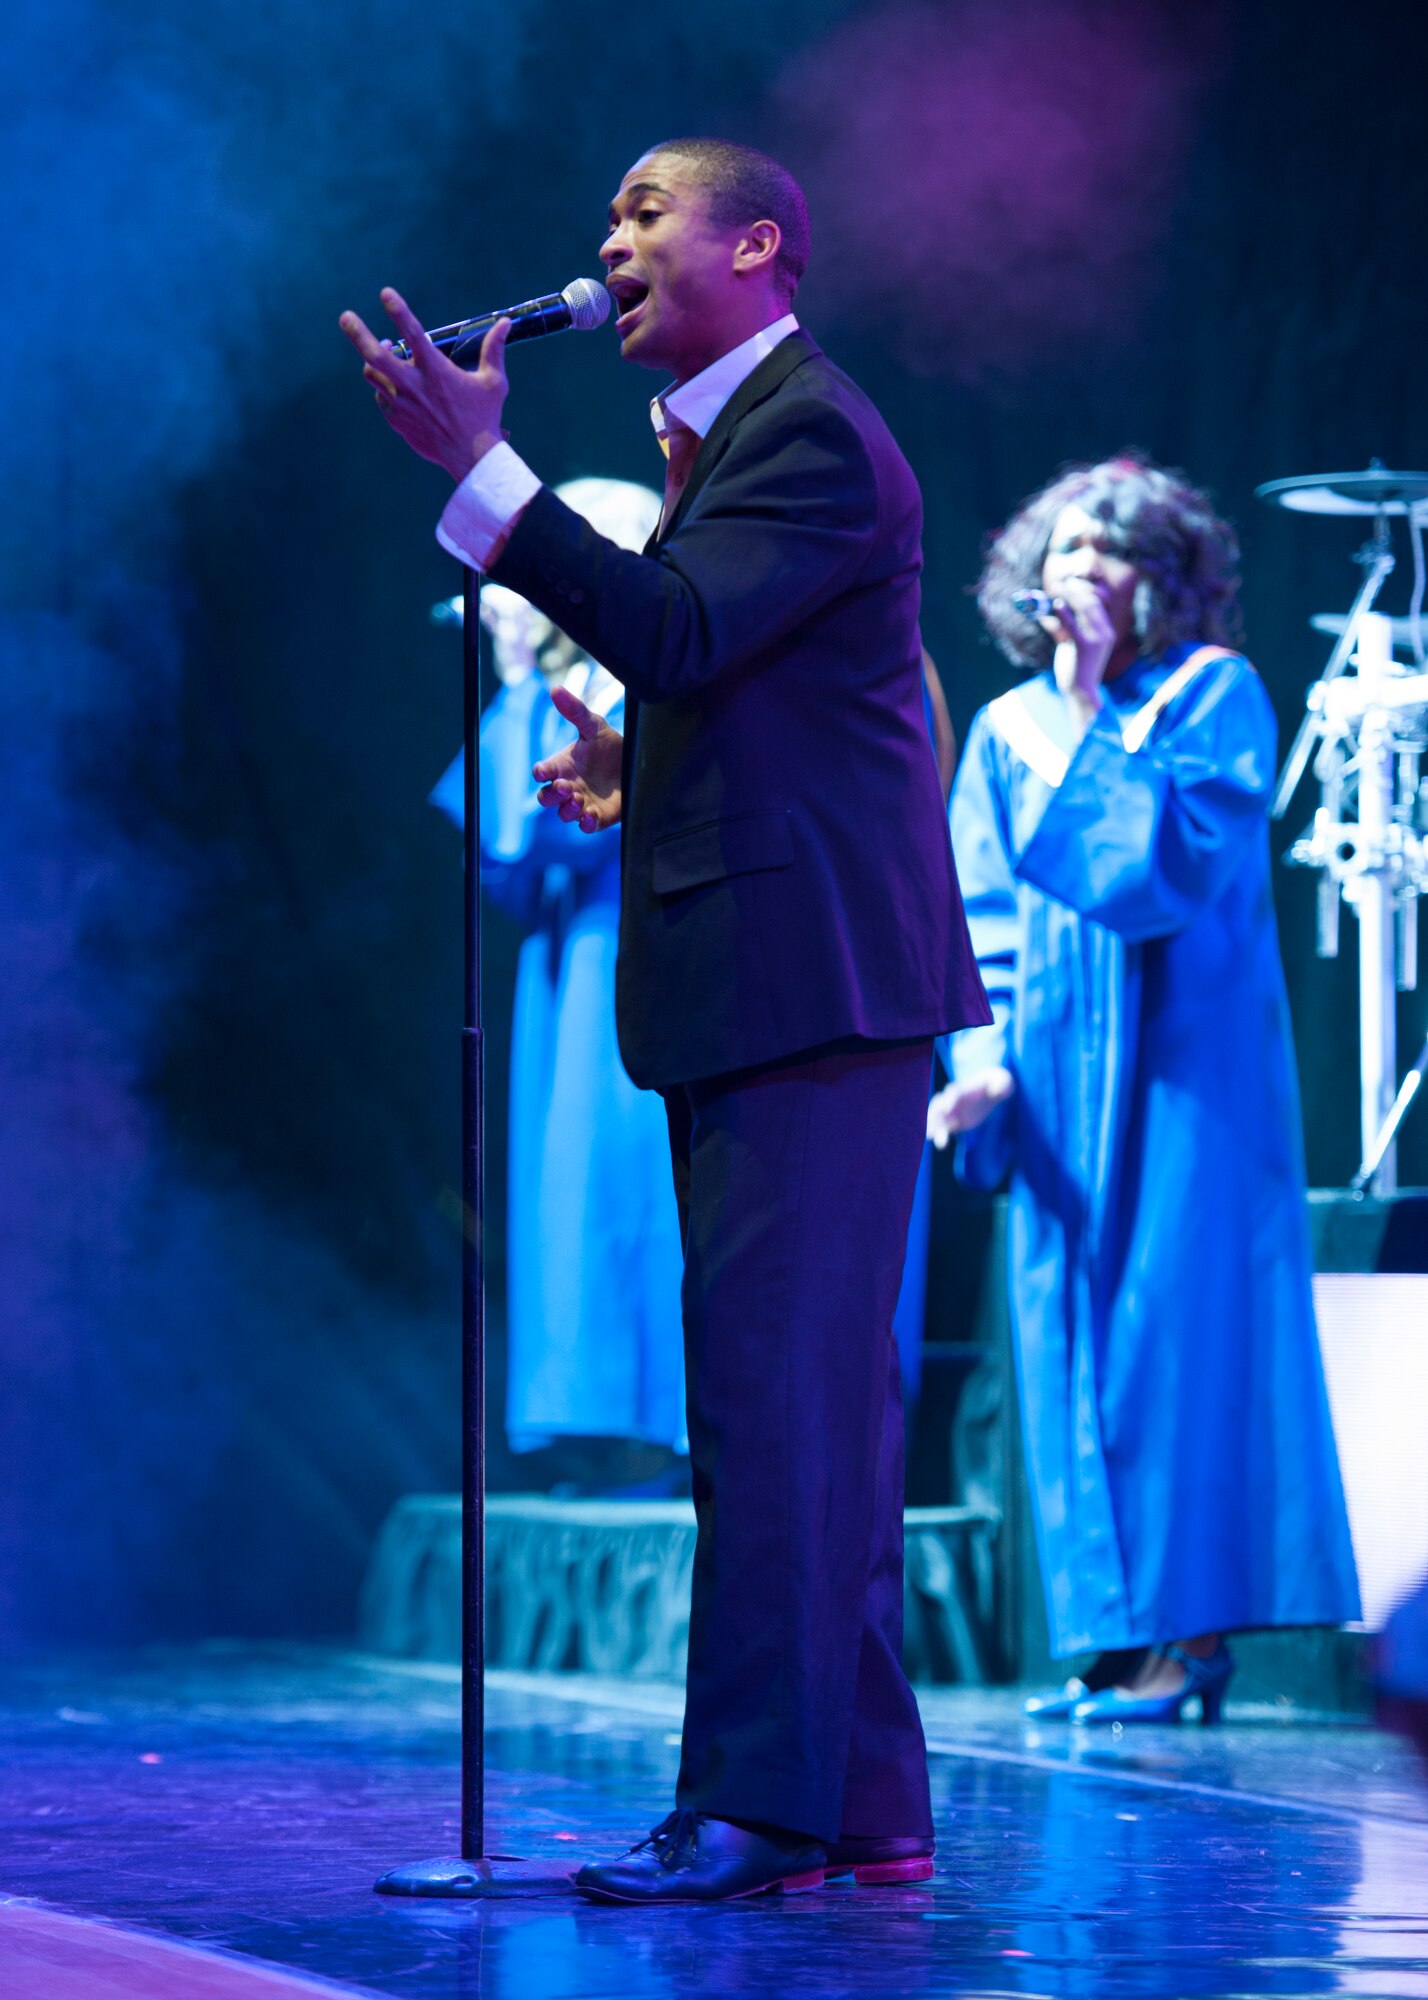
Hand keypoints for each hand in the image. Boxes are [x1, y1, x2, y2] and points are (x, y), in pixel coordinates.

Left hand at [338, 288, 510, 481]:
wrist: (471, 457)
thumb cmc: (484, 418)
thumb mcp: (494, 382)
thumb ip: (494, 350)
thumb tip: (504, 323)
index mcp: (437, 371)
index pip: (414, 334)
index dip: (399, 311)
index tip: (385, 293)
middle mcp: (415, 386)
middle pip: (376, 356)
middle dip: (358, 334)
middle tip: (345, 317)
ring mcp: (402, 405)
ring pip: (374, 375)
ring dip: (373, 360)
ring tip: (382, 351)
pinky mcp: (397, 421)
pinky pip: (382, 398)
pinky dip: (385, 388)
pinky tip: (396, 386)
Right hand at [533, 685, 623, 832]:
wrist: (637, 764)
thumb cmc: (610, 746)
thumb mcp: (594, 726)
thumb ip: (575, 711)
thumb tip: (555, 689)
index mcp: (562, 766)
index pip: (543, 772)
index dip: (541, 772)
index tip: (543, 771)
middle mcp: (568, 787)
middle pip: (547, 797)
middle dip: (552, 794)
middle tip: (566, 786)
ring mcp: (581, 803)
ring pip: (563, 813)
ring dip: (567, 809)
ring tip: (579, 799)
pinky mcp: (597, 817)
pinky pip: (585, 826)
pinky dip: (585, 823)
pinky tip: (590, 816)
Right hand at [927, 1067, 1014, 1148]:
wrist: (990, 1088)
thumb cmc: (997, 1083)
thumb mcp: (1003, 1081)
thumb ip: (1001, 1085)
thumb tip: (997, 1092)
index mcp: (964, 1089)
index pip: (955, 1093)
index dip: (951, 1099)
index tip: (948, 1107)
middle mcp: (954, 1099)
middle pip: (940, 1104)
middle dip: (935, 1112)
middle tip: (930, 1121)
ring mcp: (953, 1111)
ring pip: (938, 1118)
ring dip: (933, 1126)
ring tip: (930, 1136)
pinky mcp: (955, 1122)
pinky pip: (944, 1129)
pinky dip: (940, 1135)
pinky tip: (940, 1145)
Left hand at [1042, 578, 1114, 709]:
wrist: (1081, 692)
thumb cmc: (1075, 669)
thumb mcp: (1072, 645)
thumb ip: (1064, 630)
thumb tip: (1047, 615)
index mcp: (1106, 631)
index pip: (1097, 603)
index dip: (1081, 591)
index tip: (1067, 584)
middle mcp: (1105, 632)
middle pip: (1091, 601)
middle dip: (1074, 589)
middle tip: (1057, 585)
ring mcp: (1097, 639)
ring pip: (1084, 608)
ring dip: (1068, 596)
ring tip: (1053, 591)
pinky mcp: (1085, 646)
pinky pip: (1074, 625)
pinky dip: (1064, 613)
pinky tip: (1056, 605)